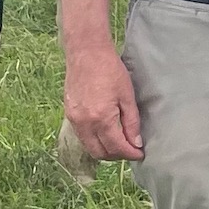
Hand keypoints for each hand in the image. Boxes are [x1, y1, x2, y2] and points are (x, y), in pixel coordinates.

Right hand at [64, 46, 144, 161]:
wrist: (86, 53)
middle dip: (117, 155)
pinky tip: (105, 133)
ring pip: (89, 147)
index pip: (117, 147)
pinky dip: (94, 140)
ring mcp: (74, 120)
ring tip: (119, 143)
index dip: (130, 154)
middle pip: (100, 153)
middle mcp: (84, 123)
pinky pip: (82, 137)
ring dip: (105, 150)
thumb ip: (132, 122)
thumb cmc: (110, 70)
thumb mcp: (127, 96)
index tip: (140, 154)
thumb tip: (136, 143)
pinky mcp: (69, 114)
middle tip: (131, 149)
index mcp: (101, 119)